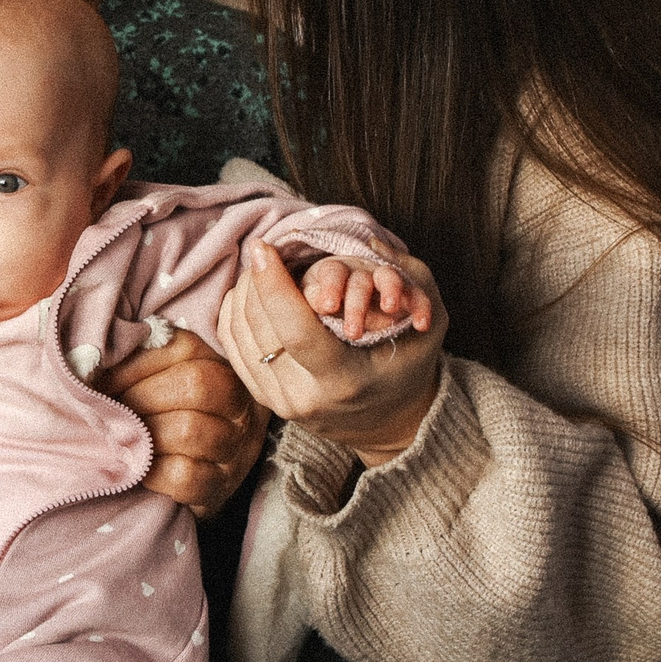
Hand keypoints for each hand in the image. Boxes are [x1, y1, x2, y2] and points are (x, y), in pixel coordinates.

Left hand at [92, 329, 267, 519]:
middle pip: (195, 385)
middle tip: (111, 410)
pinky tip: (137, 466)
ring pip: (189, 430)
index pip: (185, 348)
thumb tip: (91, 360)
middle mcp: (239, 404)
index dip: (138, 361)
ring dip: (144, 434)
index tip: (103, 377)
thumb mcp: (166, 381)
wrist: (206, 473)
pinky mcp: (221, 485)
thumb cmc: (173, 417)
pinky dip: (151, 471)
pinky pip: (185, 476)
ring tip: (122, 436)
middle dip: (141, 396)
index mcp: (223, 366)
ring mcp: (235, 448)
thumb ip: (140, 363)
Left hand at [221, 239, 446, 476]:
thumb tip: (366, 240)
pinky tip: (248, 293)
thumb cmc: (408, 366)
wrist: (386, 421)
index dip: (274, 284)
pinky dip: (234, 313)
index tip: (264, 247)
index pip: (296, 330)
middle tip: (263, 251)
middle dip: (255, 281)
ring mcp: (278, 402)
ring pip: (239, 334)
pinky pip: (232, 346)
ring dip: (243, 293)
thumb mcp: (427, 323)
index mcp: (344, 380)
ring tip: (258, 269)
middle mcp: (304, 397)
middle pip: (260, 328)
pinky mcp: (261, 398)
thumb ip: (408, 276)